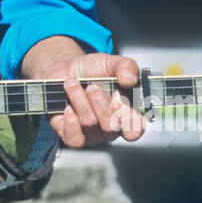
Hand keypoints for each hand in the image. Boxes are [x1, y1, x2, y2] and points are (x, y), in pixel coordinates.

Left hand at [22, 39, 144, 147]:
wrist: (65, 70)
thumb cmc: (92, 70)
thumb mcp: (111, 62)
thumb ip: (126, 67)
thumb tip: (130, 79)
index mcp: (126, 112)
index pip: (135, 129)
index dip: (130, 120)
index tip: (119, 99)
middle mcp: (110, 127)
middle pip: (110, 128)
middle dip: (99, 104)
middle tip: (91, 87)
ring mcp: (92, 133)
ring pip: (89, 126)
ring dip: (80, 101)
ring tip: (73, 85)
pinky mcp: (72, 135)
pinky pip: (74, 140)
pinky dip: (70, 123)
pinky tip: (68, 107)